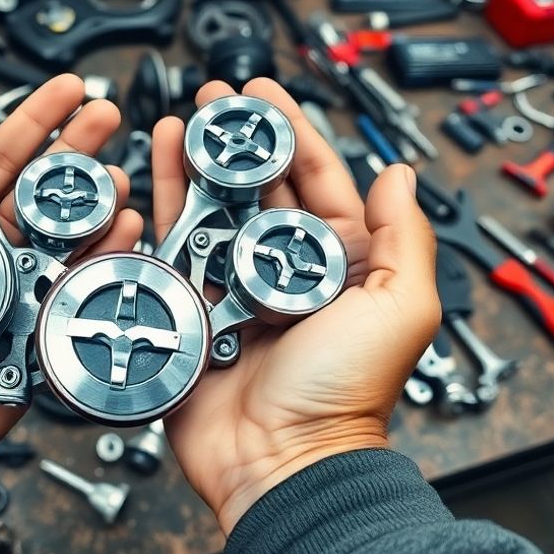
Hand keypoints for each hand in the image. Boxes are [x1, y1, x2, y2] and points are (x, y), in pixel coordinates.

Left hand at [0, 75, 143, 512]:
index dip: (28, 121)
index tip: (58, 90)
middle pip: (39, 188)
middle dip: (75, 147)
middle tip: (105, 111)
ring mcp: (17, 289)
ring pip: (66, 232)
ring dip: (95, 197)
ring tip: (116, 172)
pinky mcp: (38, 327)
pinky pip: (77, 285)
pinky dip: (105, 255)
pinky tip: (123, 228)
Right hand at [152, 78, 439, 534]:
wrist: (279, 461)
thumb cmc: (344, 397)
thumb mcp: (400, 308)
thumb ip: (403, 236)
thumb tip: (398, 173)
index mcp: (342, 263)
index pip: (318, 178)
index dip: (292, 130)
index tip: (265, 93)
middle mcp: (286, 270)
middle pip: (258, 186)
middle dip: (236, 137)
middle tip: (212, 100)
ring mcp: (236, 288)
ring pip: (212, 209)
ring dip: (194, 163)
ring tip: (177, 123)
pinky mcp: (193, 308)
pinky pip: (174, 249)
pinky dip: (160, 209)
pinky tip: (150, 175)